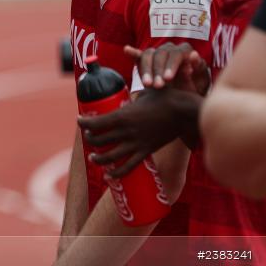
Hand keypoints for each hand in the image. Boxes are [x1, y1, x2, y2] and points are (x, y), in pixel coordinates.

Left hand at [78, 89, 194, 177]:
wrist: (185, 112)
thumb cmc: (164, 97)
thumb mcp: (143, 92)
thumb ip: (133, 95)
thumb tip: (128, 90)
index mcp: (122, 115)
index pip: (94, 123)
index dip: (83, 123)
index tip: (80, 121)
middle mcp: (126, 131)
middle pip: (98, 140)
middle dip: (90, 139)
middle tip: (88, 137)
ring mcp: (136, 143)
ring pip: (110, 156)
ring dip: (98, 158)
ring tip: (93, 158)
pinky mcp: (146, 152)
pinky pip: (129, 166)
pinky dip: (118, 173)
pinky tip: (110, 175)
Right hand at [123, 43, 210, 95]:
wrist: (186, 100)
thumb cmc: (196, 90)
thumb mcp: (201, 82)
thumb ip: (198, 69)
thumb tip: (193, 54)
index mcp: (185, 52)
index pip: (176, 53)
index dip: (171, 65)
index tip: (167, 79)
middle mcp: (170, 50)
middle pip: (160, 54)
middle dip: (157, 70)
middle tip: (157, 86)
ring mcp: (158, 55)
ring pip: (148, 55)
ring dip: (146, 69)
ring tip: (147, 85)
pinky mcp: (147, 62)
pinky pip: (140, 56)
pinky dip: (133, 53)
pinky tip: (127, 50)